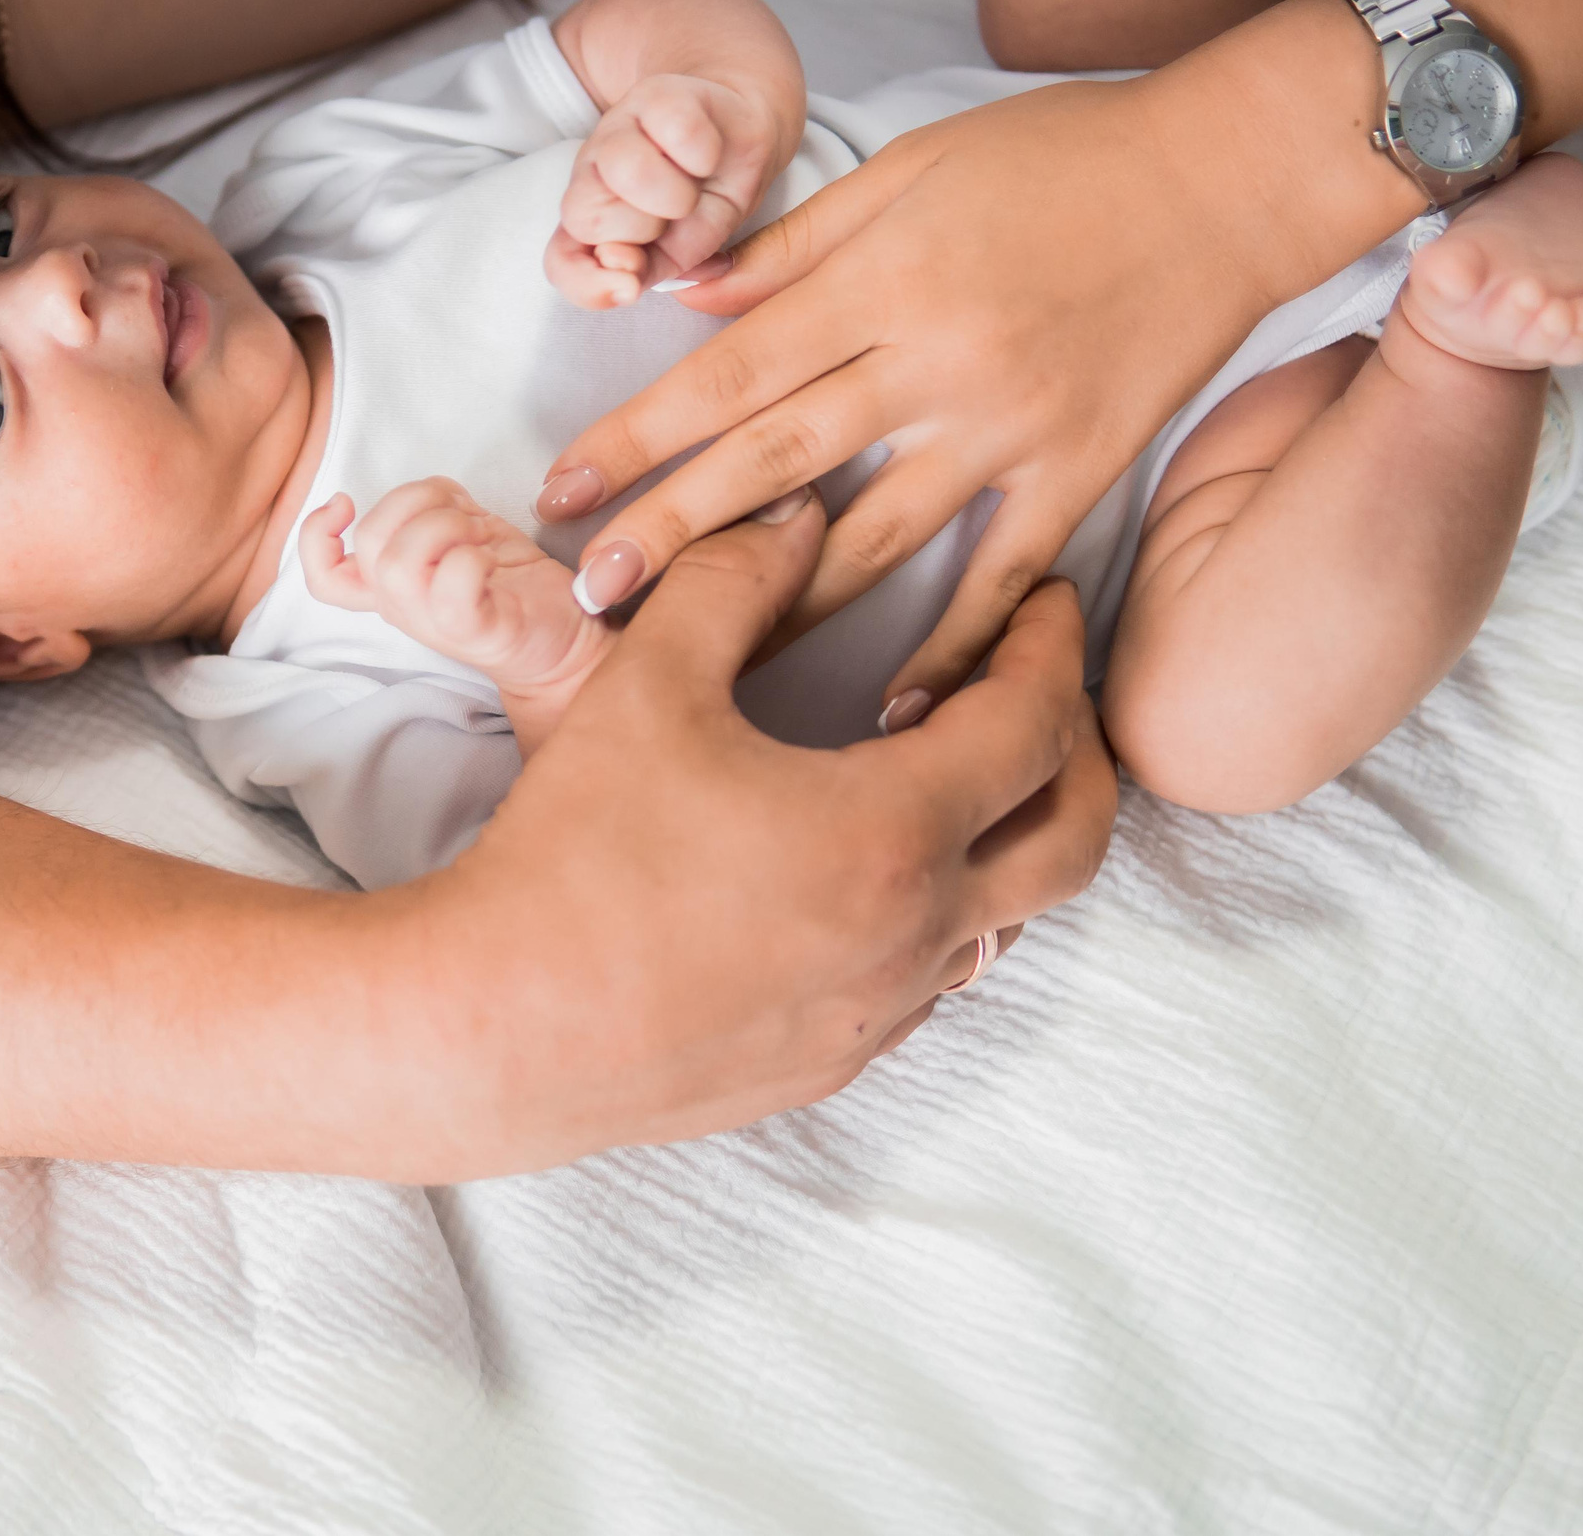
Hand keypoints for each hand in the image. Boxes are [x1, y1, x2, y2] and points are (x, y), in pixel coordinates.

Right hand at [300, 481, 609, 742]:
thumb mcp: (461, 534)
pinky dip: (475, 553)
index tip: (345, 502)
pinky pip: (452, 579)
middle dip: (416, 502)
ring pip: (398, 559)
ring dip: (445, 525)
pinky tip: (494, 557)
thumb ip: (428, 512)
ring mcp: (432, 622)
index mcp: (392, 585)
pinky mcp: (472, 631)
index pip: (324, 576)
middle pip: (369, 541)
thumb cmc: (511, 583)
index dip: (315, 535)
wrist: (565, 637)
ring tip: (480, 535)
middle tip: (462, 515)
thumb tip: (421, 495)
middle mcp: (402, 606)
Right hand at [414, 497, 1114, 1176]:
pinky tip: (865, 877)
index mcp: (892, 832)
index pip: (1035, 725)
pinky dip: (937, 917)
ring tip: (947, 781)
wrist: (498, 1027)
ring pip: (1008, 924)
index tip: (1045, 602)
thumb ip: (730, 579)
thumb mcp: (644, 684)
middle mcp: (913, 935)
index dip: (1049, 648)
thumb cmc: (574, 855)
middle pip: (1077, 841)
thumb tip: (792, 516)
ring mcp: (878, 1013)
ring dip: (1007, 842)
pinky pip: (929, 985)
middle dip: (1085, 754)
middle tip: (1043, 694)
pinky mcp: (829, 1065)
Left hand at [536, 3, 1431, 717]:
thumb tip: (684, 295)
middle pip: (778, 464)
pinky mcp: (1079, 473)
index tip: (563, 490)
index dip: (639, 437)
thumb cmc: (1064, 155)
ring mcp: (1010, 430)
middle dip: (675, 533)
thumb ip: (795, 242)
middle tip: (591, 595)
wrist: (1231, 178)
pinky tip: (891, 714)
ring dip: (780, 608)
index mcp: (884, 281)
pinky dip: (949, 653)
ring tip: (701, 659)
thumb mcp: (912, 166)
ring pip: (872, 540)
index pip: (731, 373)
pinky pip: (999, 581)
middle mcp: (937, 364)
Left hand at [545, 72, 785, 308]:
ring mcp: (617, 126)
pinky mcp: (654, 93)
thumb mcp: (676, 253)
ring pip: (625, 170)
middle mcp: (592, 170)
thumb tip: (624, 284)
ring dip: (675, 194)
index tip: (632, 276)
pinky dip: (702, 154)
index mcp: (591, 219)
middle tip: (672, 213)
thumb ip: (639, 274)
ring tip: (691, 185)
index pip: (562, 263)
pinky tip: (706, 154)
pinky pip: (676, 131)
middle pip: (585, 216)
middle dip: (642, 229)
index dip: (591, 279)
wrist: (738, 132)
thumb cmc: (705, 196)